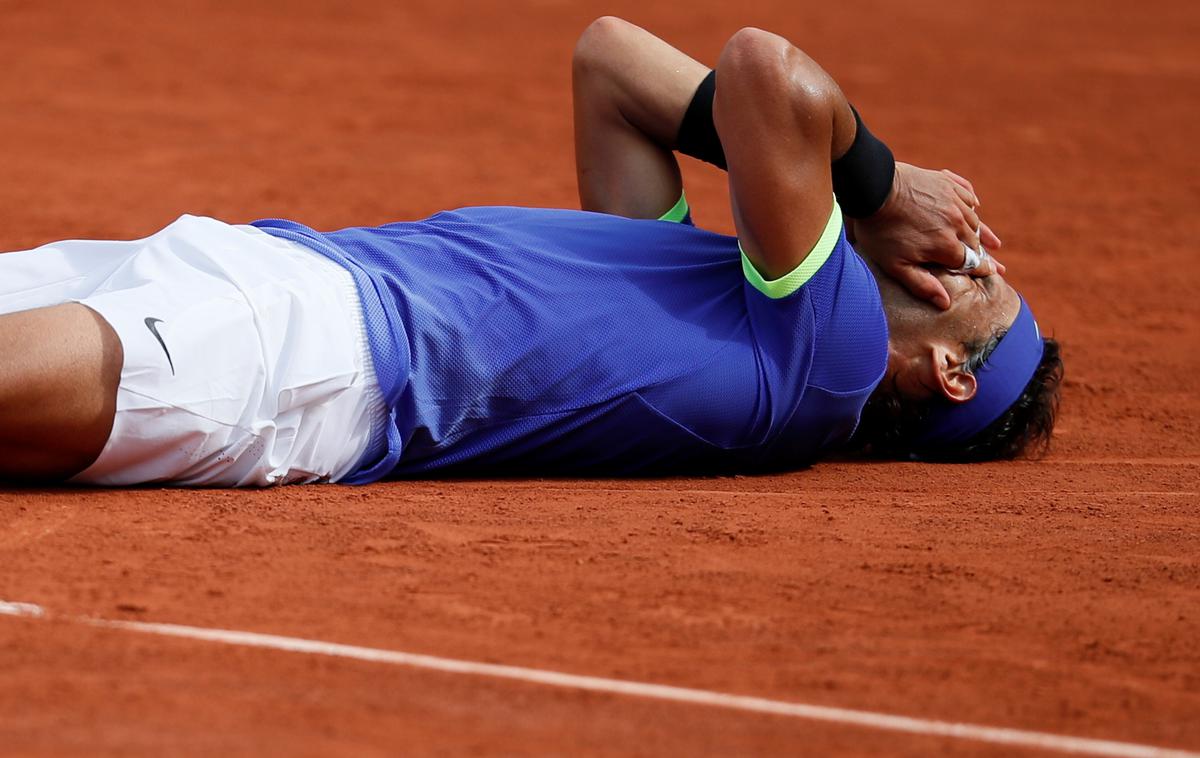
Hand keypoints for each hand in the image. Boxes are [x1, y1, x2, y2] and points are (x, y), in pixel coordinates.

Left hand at [849, 162, 1003, 308]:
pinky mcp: (946, 183)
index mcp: (947, 246)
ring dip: (979, 230)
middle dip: (982, 253)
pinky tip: (975, 205)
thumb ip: (922, 284)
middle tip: (992, 261)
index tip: (993, 273)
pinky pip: (967, 193)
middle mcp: (958, 223)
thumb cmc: (881, 230)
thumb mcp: (896, 265)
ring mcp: (954, 201)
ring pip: (973, 219)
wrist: (874, 188)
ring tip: (988, 239)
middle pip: (975, 242)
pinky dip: (972, 202)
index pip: (972, 262)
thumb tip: (946, 303)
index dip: (982, 269)